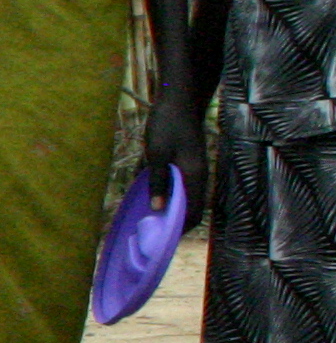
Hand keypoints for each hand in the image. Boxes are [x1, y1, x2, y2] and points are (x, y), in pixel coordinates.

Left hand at [138, 100, 206, 228]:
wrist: (178, 100)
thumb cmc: (167, 125)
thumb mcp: (157, 155)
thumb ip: (158, 182)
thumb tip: (158, 210)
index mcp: (194, 178)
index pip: (193, 213)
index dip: (179, 229)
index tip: (161, 241)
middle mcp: (197, 177)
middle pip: (188, 209)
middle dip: (171, 222)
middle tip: (150, 234)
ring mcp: (192, 170)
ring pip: (181, 198)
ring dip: (167, 209)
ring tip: (146, 221)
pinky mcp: (184, 164)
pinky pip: (175, 185)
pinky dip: (163, 193)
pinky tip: (145, 198)